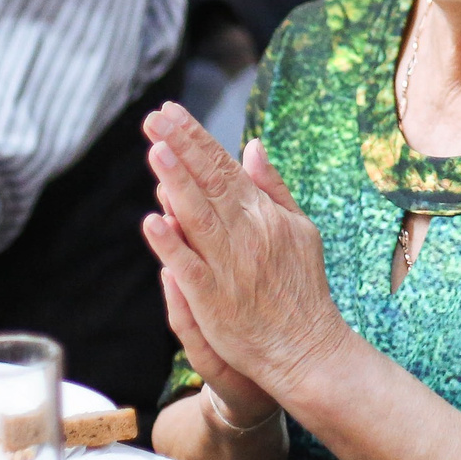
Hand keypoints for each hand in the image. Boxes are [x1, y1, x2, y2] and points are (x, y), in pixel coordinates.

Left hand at [139, 104, 351, 398]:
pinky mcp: (214, 300)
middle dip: (182, 147)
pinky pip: (189, 267)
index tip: (169, 112)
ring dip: (177, 184)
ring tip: (156, 152)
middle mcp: (246, 234)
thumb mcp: (299, 227)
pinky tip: (153, 222)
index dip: (195, 138)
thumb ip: (272, 186)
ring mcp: (229, 266)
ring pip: (198, 218)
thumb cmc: (302, 286)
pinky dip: (172, 245)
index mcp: (263, 214)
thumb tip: (252, 145)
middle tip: (155, 118)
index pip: (224, 166)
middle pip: (209, 183)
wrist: (307, 347)